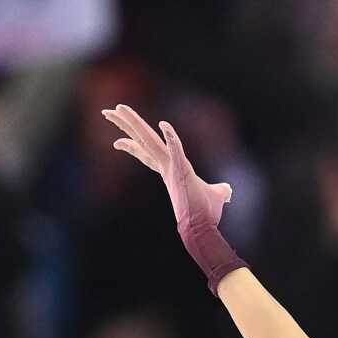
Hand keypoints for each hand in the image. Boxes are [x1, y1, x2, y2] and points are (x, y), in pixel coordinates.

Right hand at [102, 104, 231, 231]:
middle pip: (143, 140)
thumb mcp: (216, 195)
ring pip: (150, 141)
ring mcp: (171, 168)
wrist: (202, 229)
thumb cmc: (206, 214)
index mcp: (172, 169)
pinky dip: (171, 139)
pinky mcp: (181, 172)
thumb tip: (228, 192)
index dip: (133, 146)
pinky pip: (176, 151)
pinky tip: (164, 124)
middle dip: (126, 124)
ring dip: (135, 123)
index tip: (117, 141)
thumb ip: (220, 190)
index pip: (148, 153)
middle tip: (109, 111)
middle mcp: (167, 166)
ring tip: (119, 108)